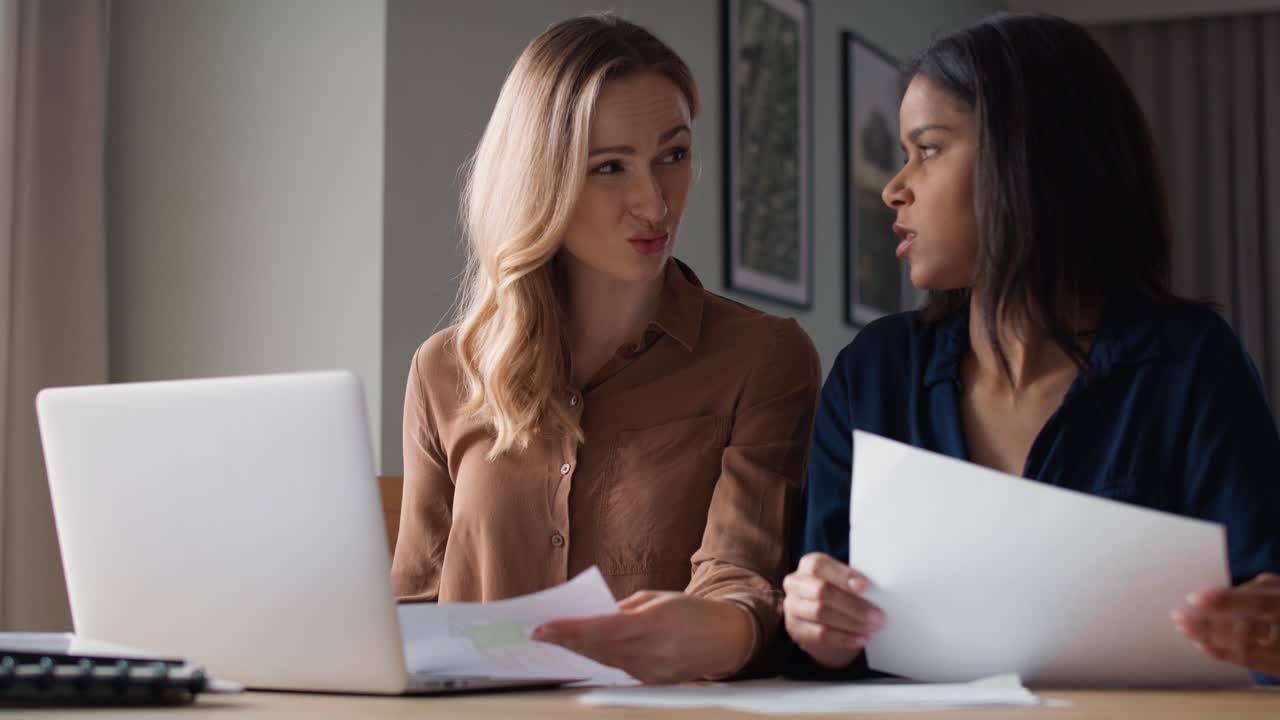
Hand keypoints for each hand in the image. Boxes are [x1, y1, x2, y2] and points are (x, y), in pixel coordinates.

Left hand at [531, 591, 754, 683]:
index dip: (567, 631)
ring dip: (580, 651)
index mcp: (653, 623)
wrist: (728, 638)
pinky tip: (585, 651)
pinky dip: (601, 659)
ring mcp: (652, 671)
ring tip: (556, 641)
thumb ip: (623, 609)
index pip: (599, 629)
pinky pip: (620, 670)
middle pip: (597, 649)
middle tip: (539, 634)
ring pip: (605, 662)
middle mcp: (651, 651)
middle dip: (566, 641)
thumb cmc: (692, 611)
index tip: (541, 628)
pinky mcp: (654, 682)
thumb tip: (591, 617)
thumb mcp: (657, 599)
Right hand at [783, 552, 884, 668]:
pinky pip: (820, 634)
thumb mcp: (843, 584)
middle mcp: (795, 583)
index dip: (842, 575)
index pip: (819, 566)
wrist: (823, 623)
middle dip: (853, 605)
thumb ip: (854, 584)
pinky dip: (844, 637)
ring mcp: (792, 606)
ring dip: (851, 622)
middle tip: (877, 616)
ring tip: (871, 627)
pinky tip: (860, 638)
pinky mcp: (795, 628)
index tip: (865, 586)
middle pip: (821, 591)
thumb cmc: (839, 596)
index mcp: (808, 565)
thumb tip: (878, 591)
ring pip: (820, 613)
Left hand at [1171, 572, 1279, 676]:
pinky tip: (1201, 644)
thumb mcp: (1272, 589)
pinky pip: (1249, 663)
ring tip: (1184, 628)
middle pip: (1246, 628)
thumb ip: (1249, 592)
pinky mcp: (1279, 667)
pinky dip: (1222, 653)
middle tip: (1178, 616)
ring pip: (1244, 649)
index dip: (1225, 601)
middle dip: (1209, 622)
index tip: (1192, 598)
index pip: (1258, 603)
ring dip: (1209, 638)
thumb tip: (1210, 598)